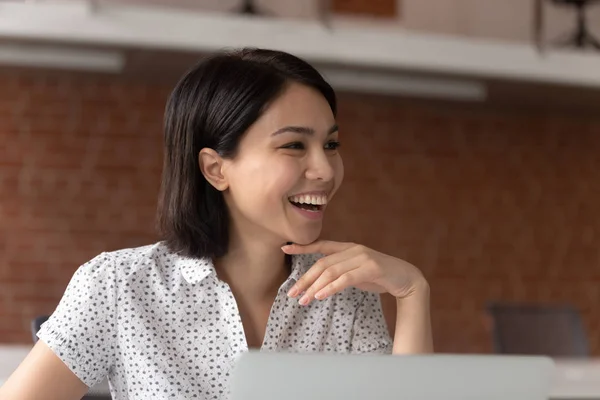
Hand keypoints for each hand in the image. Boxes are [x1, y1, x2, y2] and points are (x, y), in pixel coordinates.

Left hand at [282, 240, 427, 305]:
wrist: (406, 279)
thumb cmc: (379, 277)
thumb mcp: (356, 272)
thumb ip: (340, 271)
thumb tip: (319, 281)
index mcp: (348, 248)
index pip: (321, 245)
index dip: (302, 247)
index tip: (284, 248)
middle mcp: (353, 249)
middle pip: (322, 264)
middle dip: (305, 279)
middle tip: (292, 293)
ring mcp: (363, 257)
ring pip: (331, 271)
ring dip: (314, 287)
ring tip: (303, 300)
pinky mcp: (371, 268)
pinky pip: (345, 278)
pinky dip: (330, 288)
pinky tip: (320, 295)